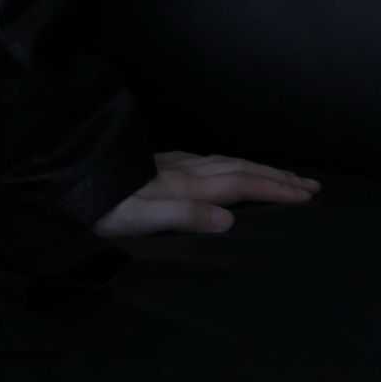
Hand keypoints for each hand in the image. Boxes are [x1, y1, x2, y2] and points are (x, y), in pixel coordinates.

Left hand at [91, 149, 320, 239]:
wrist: (70, 180)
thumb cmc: (104, 207)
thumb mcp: (141, 219)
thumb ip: (185, 217)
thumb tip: (230, 221)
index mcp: (186, 186)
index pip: (242, 184)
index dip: (276, 189)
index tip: (308, 196)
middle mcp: (185, 171)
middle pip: (242, 168)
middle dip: (278, 176)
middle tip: (311, 185)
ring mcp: (173, 164)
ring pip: (228, 162)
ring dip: (259, 167)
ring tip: (283, 175)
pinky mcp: (160, 164)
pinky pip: (211, 160)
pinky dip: (233, 163)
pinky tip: (230, 166)